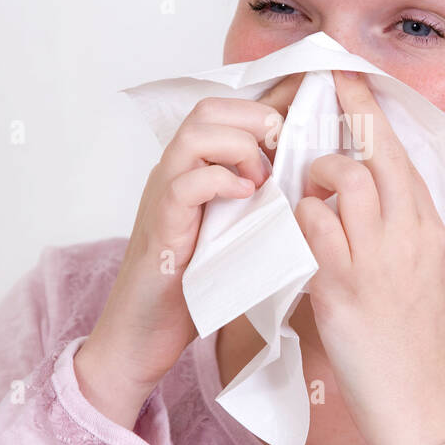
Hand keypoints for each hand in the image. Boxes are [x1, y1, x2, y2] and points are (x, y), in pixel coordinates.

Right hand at [75, 72, 303, 427]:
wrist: (141, 336)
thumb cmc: (191, 289)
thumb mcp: (233, 233)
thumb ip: (255, 203)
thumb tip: (303, 185)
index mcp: (192, 170)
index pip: (224, 111)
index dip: (264, 110)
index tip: (299, 132)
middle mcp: (174, 173)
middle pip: (209, 109)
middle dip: (255, 119)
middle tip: (283, 155)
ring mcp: (163, 196)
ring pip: (195, 134)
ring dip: (240, 148)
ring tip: (263, 181)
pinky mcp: (160, 226)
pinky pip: (185, 184)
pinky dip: (220, 182)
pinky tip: (244, 200)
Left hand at [294, 69, 444, 444]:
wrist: (420, 402)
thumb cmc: (417, 345)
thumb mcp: (427, 277)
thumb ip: (405, 235)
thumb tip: (379, 201)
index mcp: (432, 231)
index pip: (404, 157)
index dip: (376, 116)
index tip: (356, 83)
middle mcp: (411, 235)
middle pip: (379, 151)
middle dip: (351, 110)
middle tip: (327, 83)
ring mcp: (378, 257)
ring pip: (344, 179)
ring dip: (316, 173)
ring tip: (306, 186)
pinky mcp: (343, 284)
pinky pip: (313, 224)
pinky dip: (298, 215)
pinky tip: (294, 227)